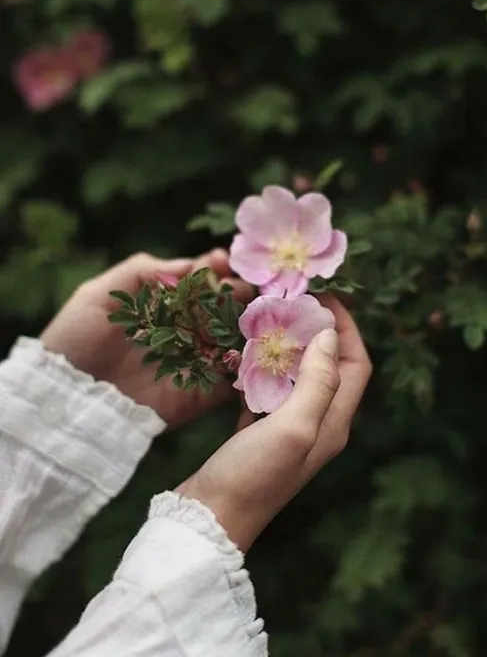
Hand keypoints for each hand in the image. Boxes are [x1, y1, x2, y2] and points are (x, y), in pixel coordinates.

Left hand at [41, 249, 250, 427]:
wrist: (64, 398)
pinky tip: (252, 347)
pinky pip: (230, 383)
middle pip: (220, 309)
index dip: (211, 269)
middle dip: (236, 293)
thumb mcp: (99, 295)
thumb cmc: (74, 341)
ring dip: (247, 324)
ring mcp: (191, 365)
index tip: (220, 259)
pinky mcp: (196, 396)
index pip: (195, 283)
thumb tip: (190, 264)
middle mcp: (180, 334)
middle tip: (243, 286)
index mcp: (159, 308)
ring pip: (232, 341)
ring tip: (252, 311)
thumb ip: (141, 271)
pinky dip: (246, 366)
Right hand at [177, 297, 371, 551]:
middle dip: (316, 331)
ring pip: (298, 376)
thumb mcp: (293, 427)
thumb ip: (318, 382)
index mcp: (334, 423)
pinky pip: (269, 391)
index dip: (347, 327)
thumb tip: (329, 335)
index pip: (357, 364)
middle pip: (330, 366)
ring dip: (288, 347)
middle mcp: (318, 425)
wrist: (209, 520)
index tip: (323, 296)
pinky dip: (262, 368)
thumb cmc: (254, 476)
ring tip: (267, 318)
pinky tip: (242, 353)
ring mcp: (288, 431)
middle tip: (291, 301)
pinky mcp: (260, 434)